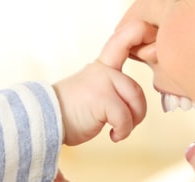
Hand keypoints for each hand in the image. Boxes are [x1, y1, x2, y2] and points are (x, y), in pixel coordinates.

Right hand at [53, 22, 149, 144]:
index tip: (150, 36)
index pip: (123, 39)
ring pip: (135, 102)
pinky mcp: (102, 99)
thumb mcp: (92, 91)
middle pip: (137, 89)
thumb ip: (112, 88)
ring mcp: (102, 83)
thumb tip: (136, 103)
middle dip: (137, 112)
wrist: (44, 119)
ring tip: (118, 130)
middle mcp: (103, 70)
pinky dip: (122, 131)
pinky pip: (125, 117)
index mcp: (102, 66)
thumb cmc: (70, 112)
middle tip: (126, 125)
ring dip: (131, 122)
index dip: (141, 32)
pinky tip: (113, 136)